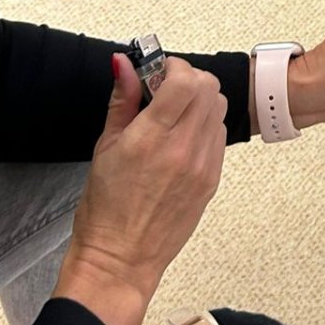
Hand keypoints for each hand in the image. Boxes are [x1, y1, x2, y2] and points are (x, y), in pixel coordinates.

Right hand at [55, 55, 227, 324]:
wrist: (121, 261)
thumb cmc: (105, 209)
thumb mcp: (105, 147)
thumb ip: (122, 100)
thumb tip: (124, 63)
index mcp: (152, 138)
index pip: (185, 79)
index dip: (172, 67)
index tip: (156, 72)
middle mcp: (184, 149)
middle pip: (209, 88)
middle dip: (188, 79)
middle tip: (164, 90)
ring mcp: (204, 166)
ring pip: (218, 108)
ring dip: (199, 100)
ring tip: (172, 115)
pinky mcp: (213, 180)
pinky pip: (219, 135)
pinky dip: (204, 126)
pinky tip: (181, 139)